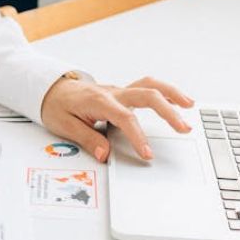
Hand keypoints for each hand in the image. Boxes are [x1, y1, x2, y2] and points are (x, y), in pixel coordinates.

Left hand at [39, 75, 194, 162]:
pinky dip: (163, 93)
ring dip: (171, 94)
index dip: (138, 136)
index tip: (147, 153)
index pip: (124, 118)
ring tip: (190, 106)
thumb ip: (87, 138)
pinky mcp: (121, 94)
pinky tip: (176, 102)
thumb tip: (105, 154)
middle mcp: (113, 93)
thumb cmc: (56, 105)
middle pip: (146, 95)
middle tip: (183, 128)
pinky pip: (146, 88)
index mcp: (99, 101)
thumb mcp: (64, 125)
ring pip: (149, 86)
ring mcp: (118, 91)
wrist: (49, 89)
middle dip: (167, 111)